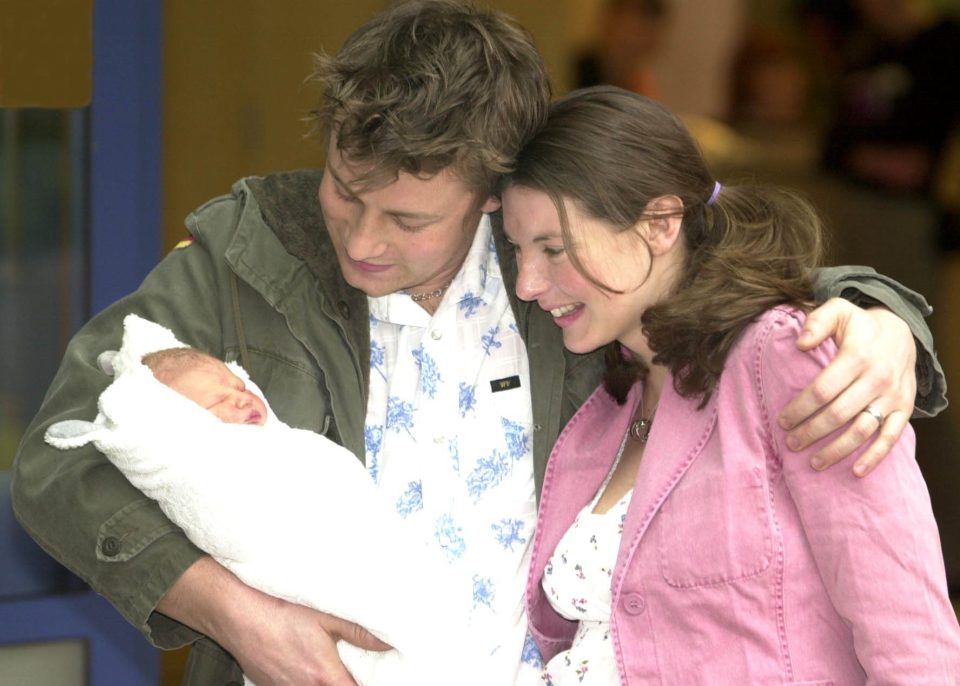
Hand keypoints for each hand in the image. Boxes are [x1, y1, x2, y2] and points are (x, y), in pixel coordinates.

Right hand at [158, 557, 390, 684]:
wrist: (232, 610)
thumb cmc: (279, 609)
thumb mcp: (326, 615)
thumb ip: (360, 632)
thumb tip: (389, 643)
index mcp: (323, 677)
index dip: (367, 684)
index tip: (376, 676)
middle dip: (346, 680)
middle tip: (356, 668)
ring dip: (324, 680)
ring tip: (329, 663)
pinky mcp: (266, 683)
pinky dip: (303, 679)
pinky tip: (305, 661)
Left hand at [777, 298, 915, 476]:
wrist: (901, 333)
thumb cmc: (859, 325)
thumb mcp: (838, 311)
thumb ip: (817, 322)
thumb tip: (799, 343)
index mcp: (857, 357)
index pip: (823, 390)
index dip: (800, 408)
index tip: (782, 420)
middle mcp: (877, 379)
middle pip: (838, 414)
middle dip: (811, 432)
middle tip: (790, 443)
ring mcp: (892, 397)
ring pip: (862, 430)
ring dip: (837, 450)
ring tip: (813, 462)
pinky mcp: (904, 409)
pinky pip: (890, 438)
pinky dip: (875, 457)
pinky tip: (856, 471)